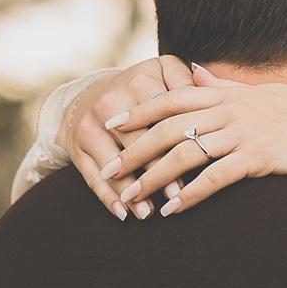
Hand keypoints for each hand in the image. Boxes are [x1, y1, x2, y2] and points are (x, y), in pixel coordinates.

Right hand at [62, 56, 194, 219]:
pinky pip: (92, 176)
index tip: (200, 166)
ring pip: (114, 163)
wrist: (90, 94)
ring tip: (149, 213)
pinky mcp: (76, 145)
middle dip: (158, 172)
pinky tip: (124, 214)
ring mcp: (90, 124)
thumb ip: (186, 80)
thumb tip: (210, 86)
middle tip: (176, 197)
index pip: (164, 117)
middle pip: (139, 143)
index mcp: (138, 82)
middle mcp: (110, 102)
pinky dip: (107, 197)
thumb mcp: (162, 73)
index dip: (181, 143)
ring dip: (131, 191)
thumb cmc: (141, 90)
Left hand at [97, 65, 286, 217]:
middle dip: (133, 150)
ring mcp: (243, 133)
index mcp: (227, 95)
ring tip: (131, 197)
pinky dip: (191, 194)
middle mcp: (230, 110)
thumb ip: (221, 86)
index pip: (170, 98)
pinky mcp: (259, 159)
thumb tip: (190, 72)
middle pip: (168, 128)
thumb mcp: (261, 94)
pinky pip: (216, 178)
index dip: (138, 111)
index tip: (110, 125)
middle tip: (108, 172)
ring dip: (154, 178)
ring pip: (185, 154)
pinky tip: (172, 210)